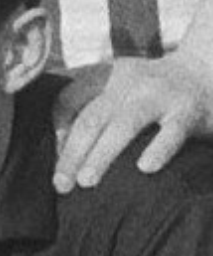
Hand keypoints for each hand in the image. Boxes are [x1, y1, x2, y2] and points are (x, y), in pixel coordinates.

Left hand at [53, 52, 212, 193]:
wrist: (205, 71)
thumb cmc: (149, 92)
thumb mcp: (117, 88)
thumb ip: (89, 109)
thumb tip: (58, 151)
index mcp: (106, 76)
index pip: (68, 101)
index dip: (58, 131)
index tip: (57, 161)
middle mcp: (128, 82)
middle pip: (91, 119)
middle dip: (72, 153)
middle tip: (61, 184)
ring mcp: (158, 94)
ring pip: (124, 125)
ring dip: (102, 155)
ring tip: (86, 181)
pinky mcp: (187, 110)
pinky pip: (171, 132)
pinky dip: (157, 149)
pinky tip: (145, 168)